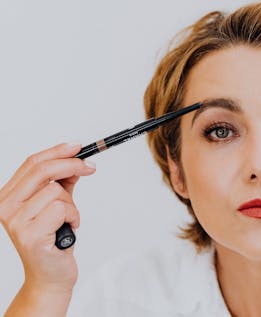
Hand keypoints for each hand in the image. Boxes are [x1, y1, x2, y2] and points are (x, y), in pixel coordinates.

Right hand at [0, 142, 95, 293]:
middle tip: (90, 167)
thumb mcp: (57, 204)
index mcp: (8, 196)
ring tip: (68, 220)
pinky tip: (68, 229)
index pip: (31, 163)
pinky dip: (73, 217)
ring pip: (56, 191)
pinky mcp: (30, 235)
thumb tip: (76, 159)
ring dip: (72, 205)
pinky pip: (62, 209)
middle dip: (72, 164)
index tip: (78, 146)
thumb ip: (62, 182)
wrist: (50, 276)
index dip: (57, 151)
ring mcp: (16, 221)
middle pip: (42, 170)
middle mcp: (6, 207)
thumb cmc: (53, 240)